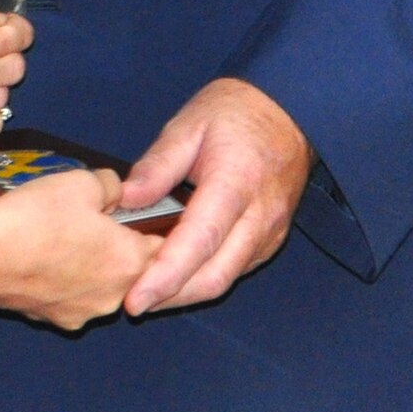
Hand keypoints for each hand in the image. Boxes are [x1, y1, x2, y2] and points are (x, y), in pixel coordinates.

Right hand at [0, 167, 162, 329]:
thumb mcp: (81, 182)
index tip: (148, 217)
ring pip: (100, 284)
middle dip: (120, 246)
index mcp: (129, 262)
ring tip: (65, 235)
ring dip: (92, 264)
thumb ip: (111, 186)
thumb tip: (116, 193)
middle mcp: (113, 297)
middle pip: (132, 269)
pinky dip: (65, 278)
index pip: (164, 250)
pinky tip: (44, 255)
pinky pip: (71, 295)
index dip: (156, 229)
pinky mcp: (53, 319)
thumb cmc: (36, 217)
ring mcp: (81, 313)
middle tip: (98, 219)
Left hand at [118, 78, 311, 314]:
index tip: (135, 300)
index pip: (199, 242)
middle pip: (214, 276)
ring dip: (186, 292)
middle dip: (172, 297)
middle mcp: (258, 217)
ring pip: (225, 279)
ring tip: (147, 290)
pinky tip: (177, 273)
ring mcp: (269, 232)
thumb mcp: (189, 124)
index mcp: (235, 183)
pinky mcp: (270, 239)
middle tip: (132, 303)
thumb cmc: (235, 112)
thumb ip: (158, 164)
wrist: (287, 109)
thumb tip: (125, 200)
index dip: (165, 277)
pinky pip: (236, 269)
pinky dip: (204, 278)